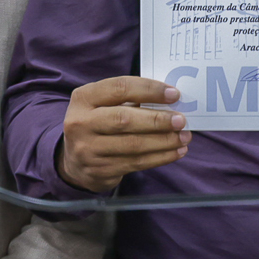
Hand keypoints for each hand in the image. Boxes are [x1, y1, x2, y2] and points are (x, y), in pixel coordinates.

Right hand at [56, 75, 189, 192]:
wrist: (74, 161)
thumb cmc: (98, 124)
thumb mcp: (103, 105)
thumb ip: (129, 99)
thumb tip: (170, 100)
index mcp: (84, 98)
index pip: (119, 88)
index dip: (149, 90)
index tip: (174, 94)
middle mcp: (81, 123)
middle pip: (124, 119)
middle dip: (158, 119)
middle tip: (181, 120)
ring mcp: (88, 149)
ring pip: (133, 145)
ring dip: (164, 141)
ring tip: (184, 137)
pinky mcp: (99, 170)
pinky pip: (136, 163)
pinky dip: (160, 157)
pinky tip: (176, 151)